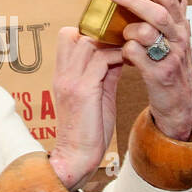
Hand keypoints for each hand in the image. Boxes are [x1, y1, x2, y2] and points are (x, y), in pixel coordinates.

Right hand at [48, 27, 123, 190]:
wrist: (76, 158)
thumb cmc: (87, 132)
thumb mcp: (96, 96)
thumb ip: (104, 74)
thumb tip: (119, 54)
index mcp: (62, 75)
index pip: (68, 37)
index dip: (89, 33)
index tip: (111, 39)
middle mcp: (62, 74)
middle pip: (76, 33)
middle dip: (101, 33)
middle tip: (122, 40)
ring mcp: (71, 81)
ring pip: (89, 42)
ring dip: (112, 43)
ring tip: (129, 49)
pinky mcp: (83, 90)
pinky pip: (102, 59)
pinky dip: (118, 56)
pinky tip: (129, 62)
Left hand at [107, 0, 191, 139]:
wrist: (179, 105)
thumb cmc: (173, 67)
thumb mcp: (179, 38)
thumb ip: (176, 14)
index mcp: (181, 27)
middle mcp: (179, 39)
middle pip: (157, 13)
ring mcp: (170, 57)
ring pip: (146, 33)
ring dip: (129, 30)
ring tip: (124, 34)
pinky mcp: (159, 75)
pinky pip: (135, 55)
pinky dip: (125, 51)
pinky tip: (124, 53)